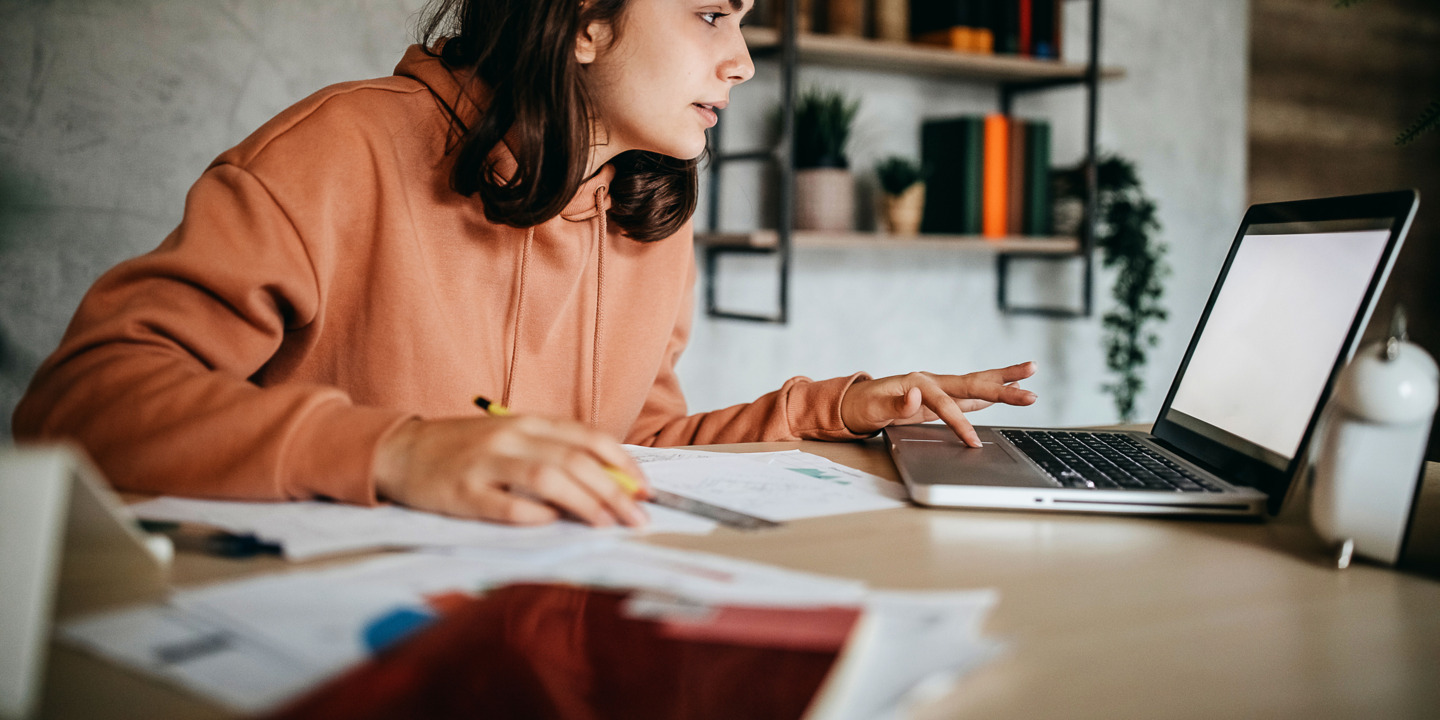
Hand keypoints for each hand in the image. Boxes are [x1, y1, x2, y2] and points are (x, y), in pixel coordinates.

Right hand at [371, 414, 649, 526]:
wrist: (401, 451)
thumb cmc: (464, 449)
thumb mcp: (512, 439)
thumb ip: (553, 453)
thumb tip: (608, 482)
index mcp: (528, 422)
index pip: (588, 437)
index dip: (623, 462)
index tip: (645, 489)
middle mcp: (510, 437)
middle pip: (575, 460)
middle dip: (615, 491)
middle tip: (638, 518)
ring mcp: (485, 463)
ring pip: (547, 478)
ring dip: (584, 502)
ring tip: (607, 525)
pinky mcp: (461, 492)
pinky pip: (505, 505)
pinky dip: (534, 515)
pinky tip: (553, 524)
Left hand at [841, 362, 1037, 446]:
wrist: (856, 402)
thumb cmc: (863, 406)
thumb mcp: (873, 407)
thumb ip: (894, 402)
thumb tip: (913, 396)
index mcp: (919, 382)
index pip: (946, 405)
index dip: (960, 424)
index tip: (973, 443)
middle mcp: (933, 381)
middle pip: (973, 383)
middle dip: (1002, 388)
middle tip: (1029, 391)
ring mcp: (939, 387)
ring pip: (977, 383)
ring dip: (1004, 379)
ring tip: (1031, 370)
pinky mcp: (941, 396)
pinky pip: (971, 393)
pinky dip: (991, 391)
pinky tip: (1010, 386)